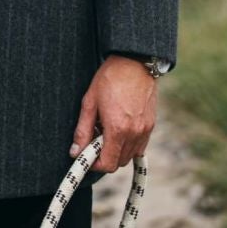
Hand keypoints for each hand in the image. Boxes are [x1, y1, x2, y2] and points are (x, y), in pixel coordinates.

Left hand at [68, 56, 157, 174]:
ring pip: (130, 156)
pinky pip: (139, 146)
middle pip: (119, 163)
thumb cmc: (109, 79)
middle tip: (95, 140)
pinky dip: (129, 144)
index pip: (107, 164)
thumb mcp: (89, 103)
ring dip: (117, 151)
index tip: (87, 156)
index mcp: (117, 129)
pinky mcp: (151, 125)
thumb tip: (75, 152)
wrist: (134, 62)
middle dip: (105, 157)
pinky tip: (120, 128)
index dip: (95, 164)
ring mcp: (145, 130)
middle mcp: (134, 133)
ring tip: (107, 131)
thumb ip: (82, 131)